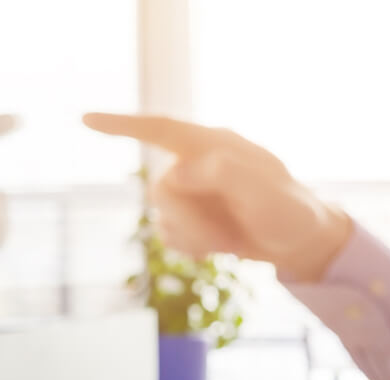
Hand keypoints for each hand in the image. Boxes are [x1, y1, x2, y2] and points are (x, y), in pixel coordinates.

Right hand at [83, 113, 350, 280]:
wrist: (304, 242)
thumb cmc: (289, 212)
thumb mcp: (263, 191)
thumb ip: (220, 174)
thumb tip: (175, 172)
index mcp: (214, 145)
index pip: (161, 129)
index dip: (122, 125)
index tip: (85, 119)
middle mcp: (199, 164)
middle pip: (160, 188)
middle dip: (185, 219)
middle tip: (219, 236)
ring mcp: (196, 192)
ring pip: (163, 215)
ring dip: (192, 236)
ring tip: (226, 241)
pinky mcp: (195, 217)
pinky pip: (170, 233)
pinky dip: (189, 246)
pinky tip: (216, 249)